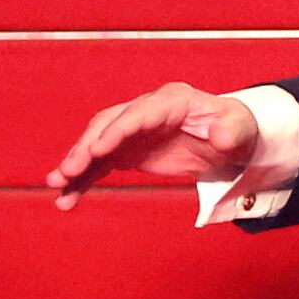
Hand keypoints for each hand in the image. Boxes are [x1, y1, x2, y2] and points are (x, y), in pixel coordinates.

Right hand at [49, 83, 273, 209]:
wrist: (230, 140)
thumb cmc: (236, 129)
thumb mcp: (241, 129)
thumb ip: (230, 130)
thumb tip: (220, 133)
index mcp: (170, 100)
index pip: (136, 114)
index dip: (116, 130)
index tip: (97, 149)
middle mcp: (144, 111)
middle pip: (107, 125)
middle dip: (85, 147)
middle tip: (67, 171)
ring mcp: (131, 131)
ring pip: (96, 145)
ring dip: (76, 165)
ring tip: (57, 187)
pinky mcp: (126, 150)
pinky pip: (99, 164)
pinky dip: (83, 180)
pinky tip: (68, 198)